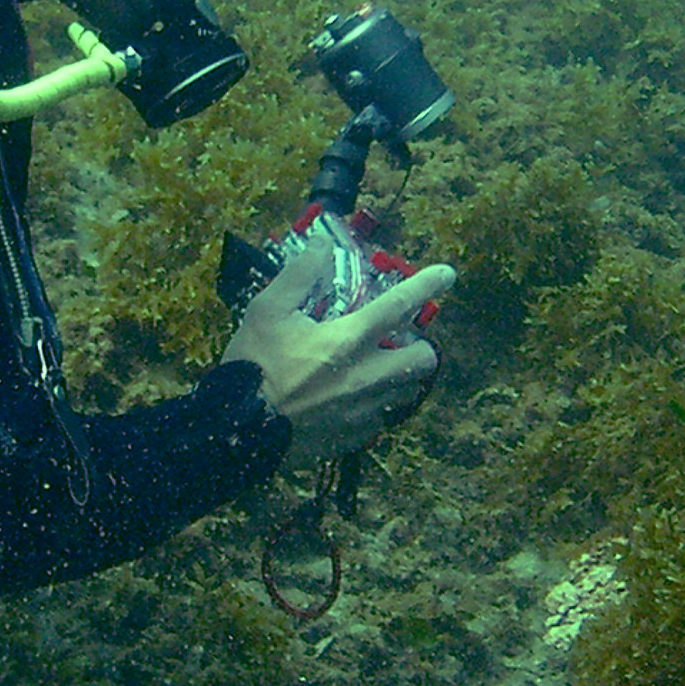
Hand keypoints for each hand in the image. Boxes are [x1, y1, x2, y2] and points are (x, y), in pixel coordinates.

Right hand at [221, 245, 456, 472]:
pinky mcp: (354, 438)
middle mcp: (366, 376)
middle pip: (423, 359)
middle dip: (419, 346)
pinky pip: (380, 418)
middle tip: (397, 341)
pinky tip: (351, 399)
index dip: (427, 285)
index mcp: (347, 339)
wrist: (236, 431)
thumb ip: (298, 276)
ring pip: (408, 392)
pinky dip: (374, 405)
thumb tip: (321, 247)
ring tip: (376, 369)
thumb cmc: (252, 366)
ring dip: (400, 376)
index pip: (399, 305)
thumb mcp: (265, 310)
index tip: (447, 275)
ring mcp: (363, 411)